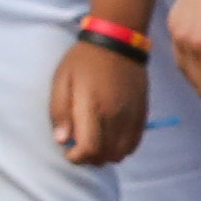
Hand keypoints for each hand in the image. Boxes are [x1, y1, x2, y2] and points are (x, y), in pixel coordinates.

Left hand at [52, 36, 150, 167]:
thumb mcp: (61, 81)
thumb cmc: (83, 61)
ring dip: (106, 155)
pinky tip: (110, 138)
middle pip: (106, 155)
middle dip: (89, 158)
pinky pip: (134, 143)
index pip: (89, 149)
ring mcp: (131, 116)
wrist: (117, 42)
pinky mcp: (142, 113)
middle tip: (79, 147)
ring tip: (95, 143)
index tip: (68, 151)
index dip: (77, 157)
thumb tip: (62, 140)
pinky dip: (121, 148)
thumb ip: (59, 112)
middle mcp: (115, 116)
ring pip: (121, 153)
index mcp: (93, 107)